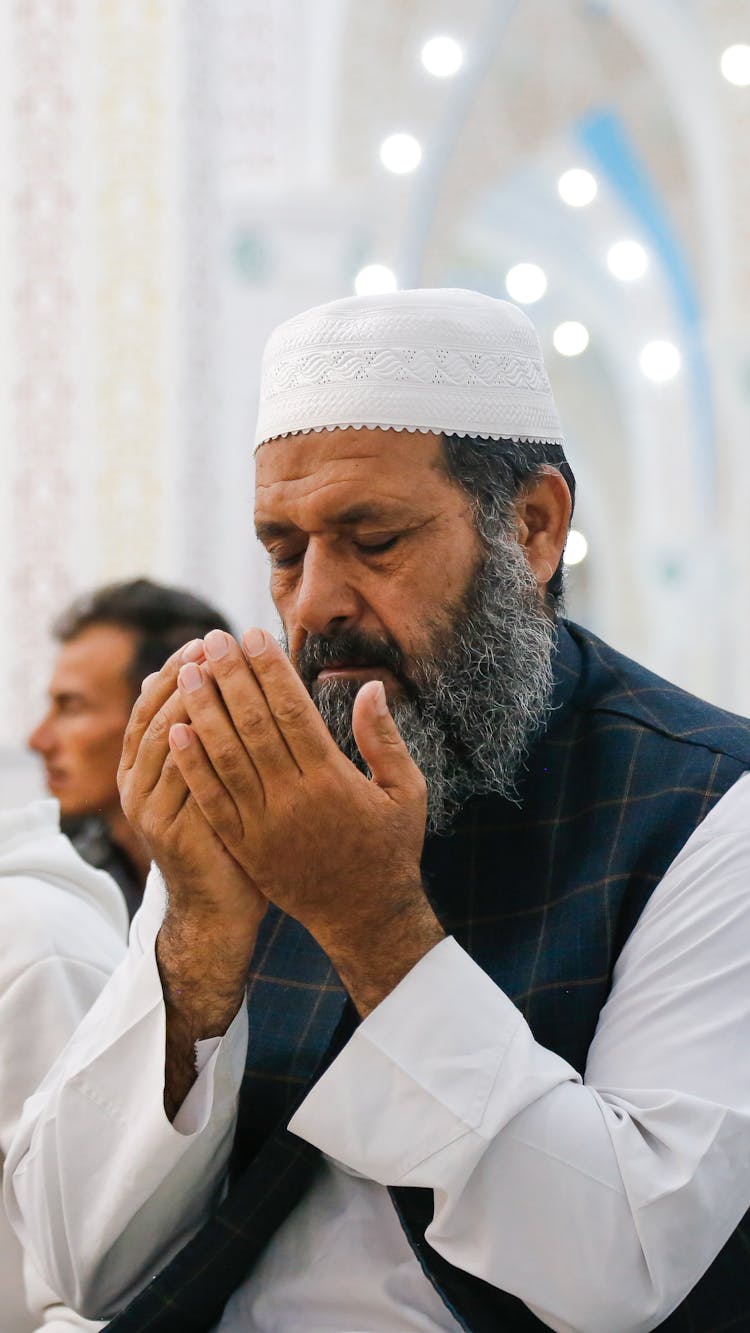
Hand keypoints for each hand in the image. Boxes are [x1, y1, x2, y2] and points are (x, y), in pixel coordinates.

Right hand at [118, 641, 267, 1113]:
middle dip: (182, 676)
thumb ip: (218, 737)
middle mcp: (139, 782)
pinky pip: (179, 778)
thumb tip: (229, 681)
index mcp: (150, 766)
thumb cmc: (233, 838)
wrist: (222, 910)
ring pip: (163, 739)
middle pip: (155, 713)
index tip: (206, 639)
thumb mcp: (220, 781)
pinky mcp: (168, 830)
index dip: (177, 669)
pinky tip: (213, 720)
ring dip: (186, 701)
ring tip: (210, 670)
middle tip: (210, 644)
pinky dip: (192, 746)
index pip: (156, 702)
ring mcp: (149, 806)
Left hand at [168, 628, 444, 1013]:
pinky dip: (192, 764)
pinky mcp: (244, 845)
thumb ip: (385, 739)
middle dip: (230, 677)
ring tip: (187, 673)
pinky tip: (175, 731)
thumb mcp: (407, 792)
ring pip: (225, 757)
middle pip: (253, 725)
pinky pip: (211, 799)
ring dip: (203, 711)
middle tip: (212, 640)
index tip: (253, 637)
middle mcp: (294, 799)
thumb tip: (368, 686)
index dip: (270, 670)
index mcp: (333, 779)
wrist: (364, 917)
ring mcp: (264, 825)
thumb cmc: (391, 848)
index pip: (292, 711)